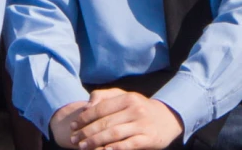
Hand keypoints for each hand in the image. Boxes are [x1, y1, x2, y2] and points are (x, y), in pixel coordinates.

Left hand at [57, 88, 185, 149]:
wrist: (168, 119)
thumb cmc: (139, 109)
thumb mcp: (125, 97)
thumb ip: (105, 96)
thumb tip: (87, 105)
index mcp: (128, 98)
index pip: (101, 108)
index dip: (84, 118)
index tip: (72, 126)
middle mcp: (136, 109)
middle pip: (105, 123)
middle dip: (86, 132)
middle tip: (74, 140)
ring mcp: (143, 124)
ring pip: (114, 134)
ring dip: (95, 142)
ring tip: (83, 147)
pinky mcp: (149, 138)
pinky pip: (129, 144)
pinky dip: (115, 148)